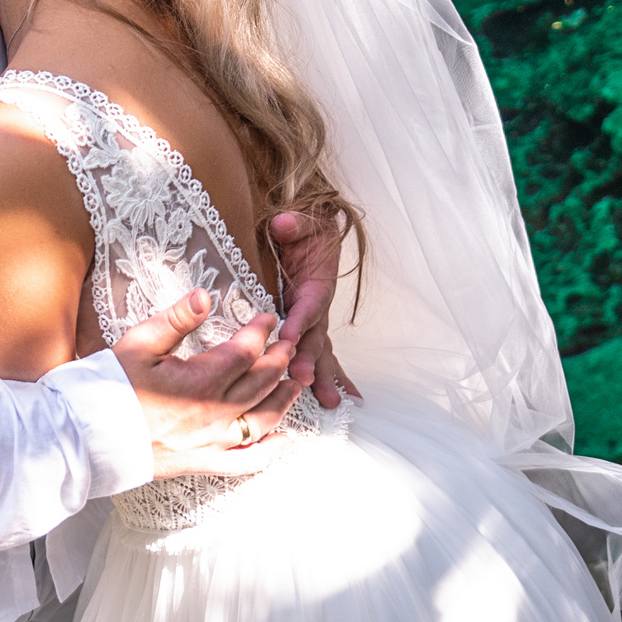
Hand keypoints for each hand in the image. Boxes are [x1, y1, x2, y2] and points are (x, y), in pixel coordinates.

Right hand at [116, 290, 301, 477]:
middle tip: (287, 344)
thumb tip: (205, 295)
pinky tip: (283, 439)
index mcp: (199, 381)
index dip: (261, 332)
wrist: (85, 437)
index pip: (245, 352)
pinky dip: (270, 451)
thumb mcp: (140, 343)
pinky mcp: (203, 462)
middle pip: (262, 383)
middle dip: (280, 360)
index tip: (267, 319)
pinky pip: (246, 461)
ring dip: (284, 399)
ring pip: (263, 420)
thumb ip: (177, 319)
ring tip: (293, 382)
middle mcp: (213, 414)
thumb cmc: (109, 386)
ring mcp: (211, 442)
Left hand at [268, 211, 357, 408]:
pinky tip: (337, 399)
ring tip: (329, 401)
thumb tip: (283, 224)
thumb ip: (294, 223)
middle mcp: (318, 305)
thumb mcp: (302, 220)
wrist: (313, 229)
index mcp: (316, 283)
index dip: (300, 319)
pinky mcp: (309, 326)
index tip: (287, 334)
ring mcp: (314, 319)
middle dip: (309, 357)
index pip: (308, 304)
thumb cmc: (305, 228)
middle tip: (301, 377)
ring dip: (321, 375)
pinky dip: (330, 377)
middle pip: (315, 335)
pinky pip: (319, 354)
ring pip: (318, 351)